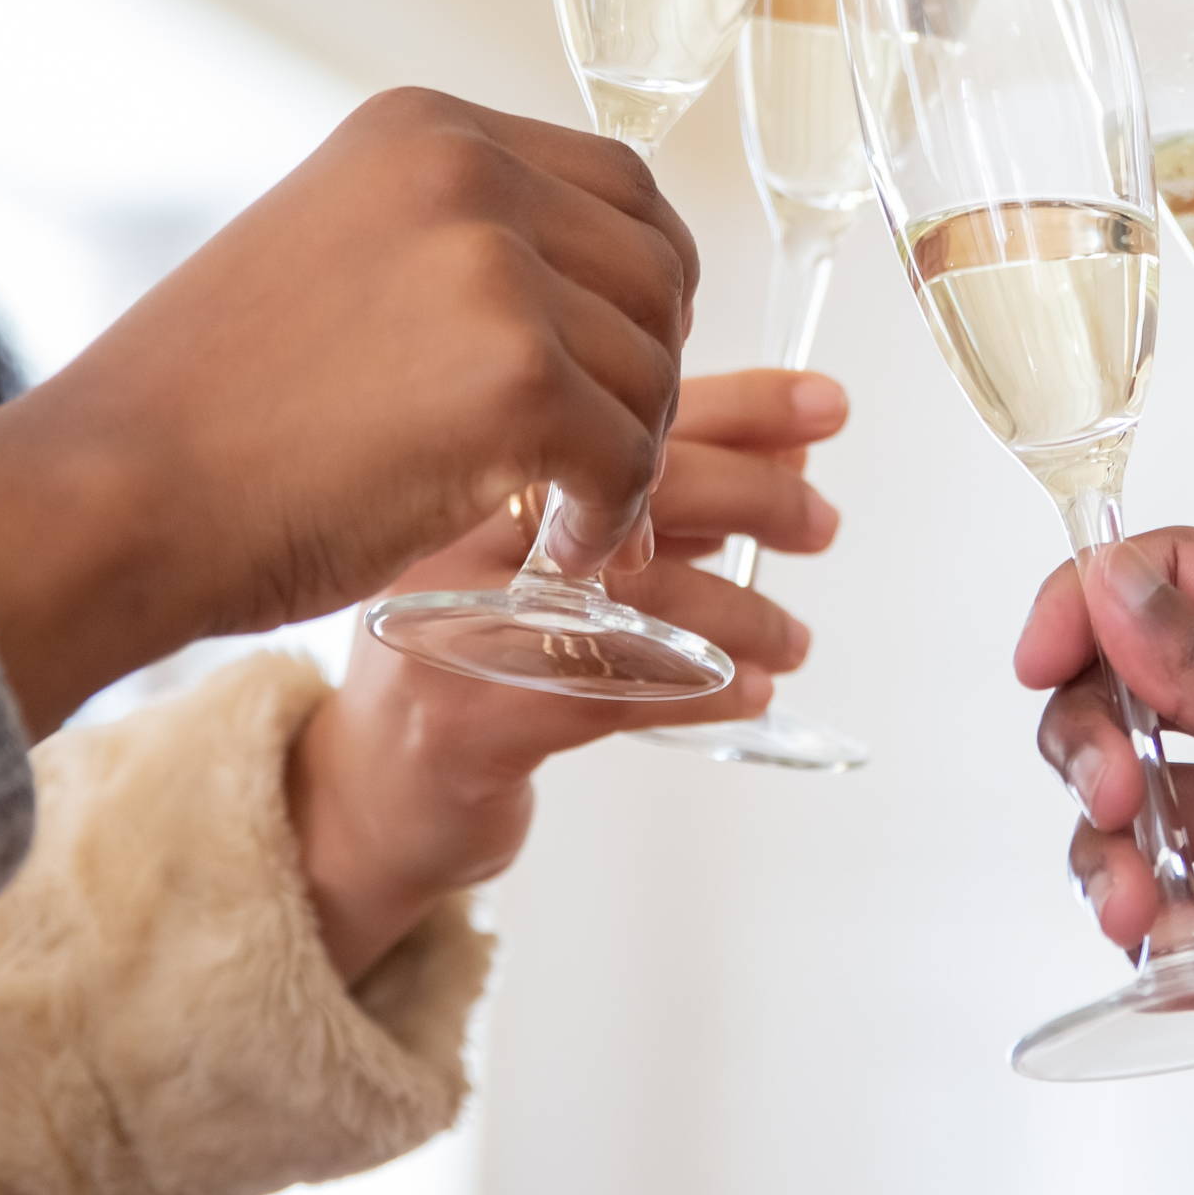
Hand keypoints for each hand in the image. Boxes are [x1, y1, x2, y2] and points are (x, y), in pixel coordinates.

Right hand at [0, 89, 697, 729]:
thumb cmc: (205, 412)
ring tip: (563, 509)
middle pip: (656, 270)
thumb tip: (578, 284)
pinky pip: (631, 457)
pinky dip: (611, 515)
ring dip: (628, 452)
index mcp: (424, 129)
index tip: (617, 355)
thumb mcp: (331, 253)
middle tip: (602, 451)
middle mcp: (467, 172)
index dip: (644, 279)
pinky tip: (555, 547)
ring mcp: (494, 273)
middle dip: (647, 371)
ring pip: (653, 369)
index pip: (620, 182)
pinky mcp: (516, 383)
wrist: (109, 498)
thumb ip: (446, 241)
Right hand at [290, 369, 845, 975]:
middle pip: (631, 487)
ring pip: (634, 596)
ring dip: (740, 613)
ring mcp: (456, 627)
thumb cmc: (477, 654)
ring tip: (794, 636)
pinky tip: (753, 691)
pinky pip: (614, 693)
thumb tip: (793, 446)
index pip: (622, 409)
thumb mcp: (560, 553)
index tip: (825, 404)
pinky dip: (702, 689)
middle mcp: (453, 530)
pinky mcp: (471, 721)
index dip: (735, 404)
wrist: (369, 790)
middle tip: (821, 522)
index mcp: (475, 468)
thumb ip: (660, 498)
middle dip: (751, 497)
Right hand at [1023, 528, 1193, 1194]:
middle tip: (1108, 797)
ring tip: (1143, 905)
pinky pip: (1182, 926)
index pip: (1187, 579)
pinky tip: (1188, 962)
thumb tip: (1116, 587)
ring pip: (1146, 817)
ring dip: (1110, 852)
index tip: (1042, 656)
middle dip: (1092, 739)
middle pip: (1142, 697)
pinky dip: (1158, 941)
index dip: (1099, 600)